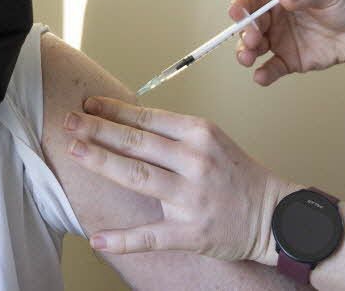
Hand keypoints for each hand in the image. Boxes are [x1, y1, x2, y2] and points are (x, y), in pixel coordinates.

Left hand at [63, 96, 296, 263]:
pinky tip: (98, 238)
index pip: (147, 118)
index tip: (89, 105)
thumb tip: (127, 123)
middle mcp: (194, 161)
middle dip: (98, 130)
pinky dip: (122, 239)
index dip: (113, 111)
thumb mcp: (212, 140)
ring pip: (137, 176)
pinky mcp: (190, 232)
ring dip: (102, 162)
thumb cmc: (239, 175)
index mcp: (199, 134)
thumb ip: (173, 133)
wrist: (274, 215)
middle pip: (136, 143)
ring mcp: (191, 198)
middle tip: (70, 122)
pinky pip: (150, 235)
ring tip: (76, 151)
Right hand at [230, 0, 344, 85]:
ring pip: (253, 47)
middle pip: (248, 24)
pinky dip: (263, 73)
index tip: (237, 13)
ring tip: (248, 59)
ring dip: (245, 52)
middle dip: (245, 32)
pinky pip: (271, 68)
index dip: (241, 4)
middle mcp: (273, 16)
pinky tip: (261, 76)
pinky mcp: (287, 60)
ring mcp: (278, 39)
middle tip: (253, 39)